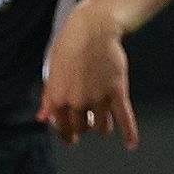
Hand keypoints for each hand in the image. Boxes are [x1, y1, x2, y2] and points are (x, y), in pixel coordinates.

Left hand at [40, 2, 136, 146]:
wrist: (93, 29)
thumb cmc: (70, 45)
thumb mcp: (53, 71)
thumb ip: (49, 98)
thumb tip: (43, 118)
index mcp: (58, 97)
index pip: (61, 126)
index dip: (66, 133)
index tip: (70, 137)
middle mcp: (77, 102)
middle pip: (82, 128)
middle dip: (84, 127)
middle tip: (88, 123)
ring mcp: (98, 98)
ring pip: (102, 127)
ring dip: (102, 127)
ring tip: (103, 124)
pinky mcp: (117, 92)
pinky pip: (124, 119)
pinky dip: (129, 133)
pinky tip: (131, 144)